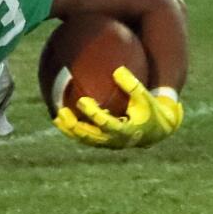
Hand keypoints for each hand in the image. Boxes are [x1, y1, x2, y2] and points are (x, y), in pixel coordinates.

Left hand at [56, 67, 183, 148]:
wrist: (155, 131)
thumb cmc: (149, 111)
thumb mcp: (145, 98)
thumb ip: (132, 85)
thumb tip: (117, 70)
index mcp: (126, 131)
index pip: (106, 123)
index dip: (93, 113)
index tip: (82, 100)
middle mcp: (114, 140)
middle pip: (89, 135)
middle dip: (74, 125)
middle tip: (62, 111)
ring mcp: (107, 143)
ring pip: (84, 139)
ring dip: (69, 130)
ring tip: (57, 117)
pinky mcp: (102, 143)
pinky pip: (84, 139)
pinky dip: (72, 131)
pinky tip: (60, 121)